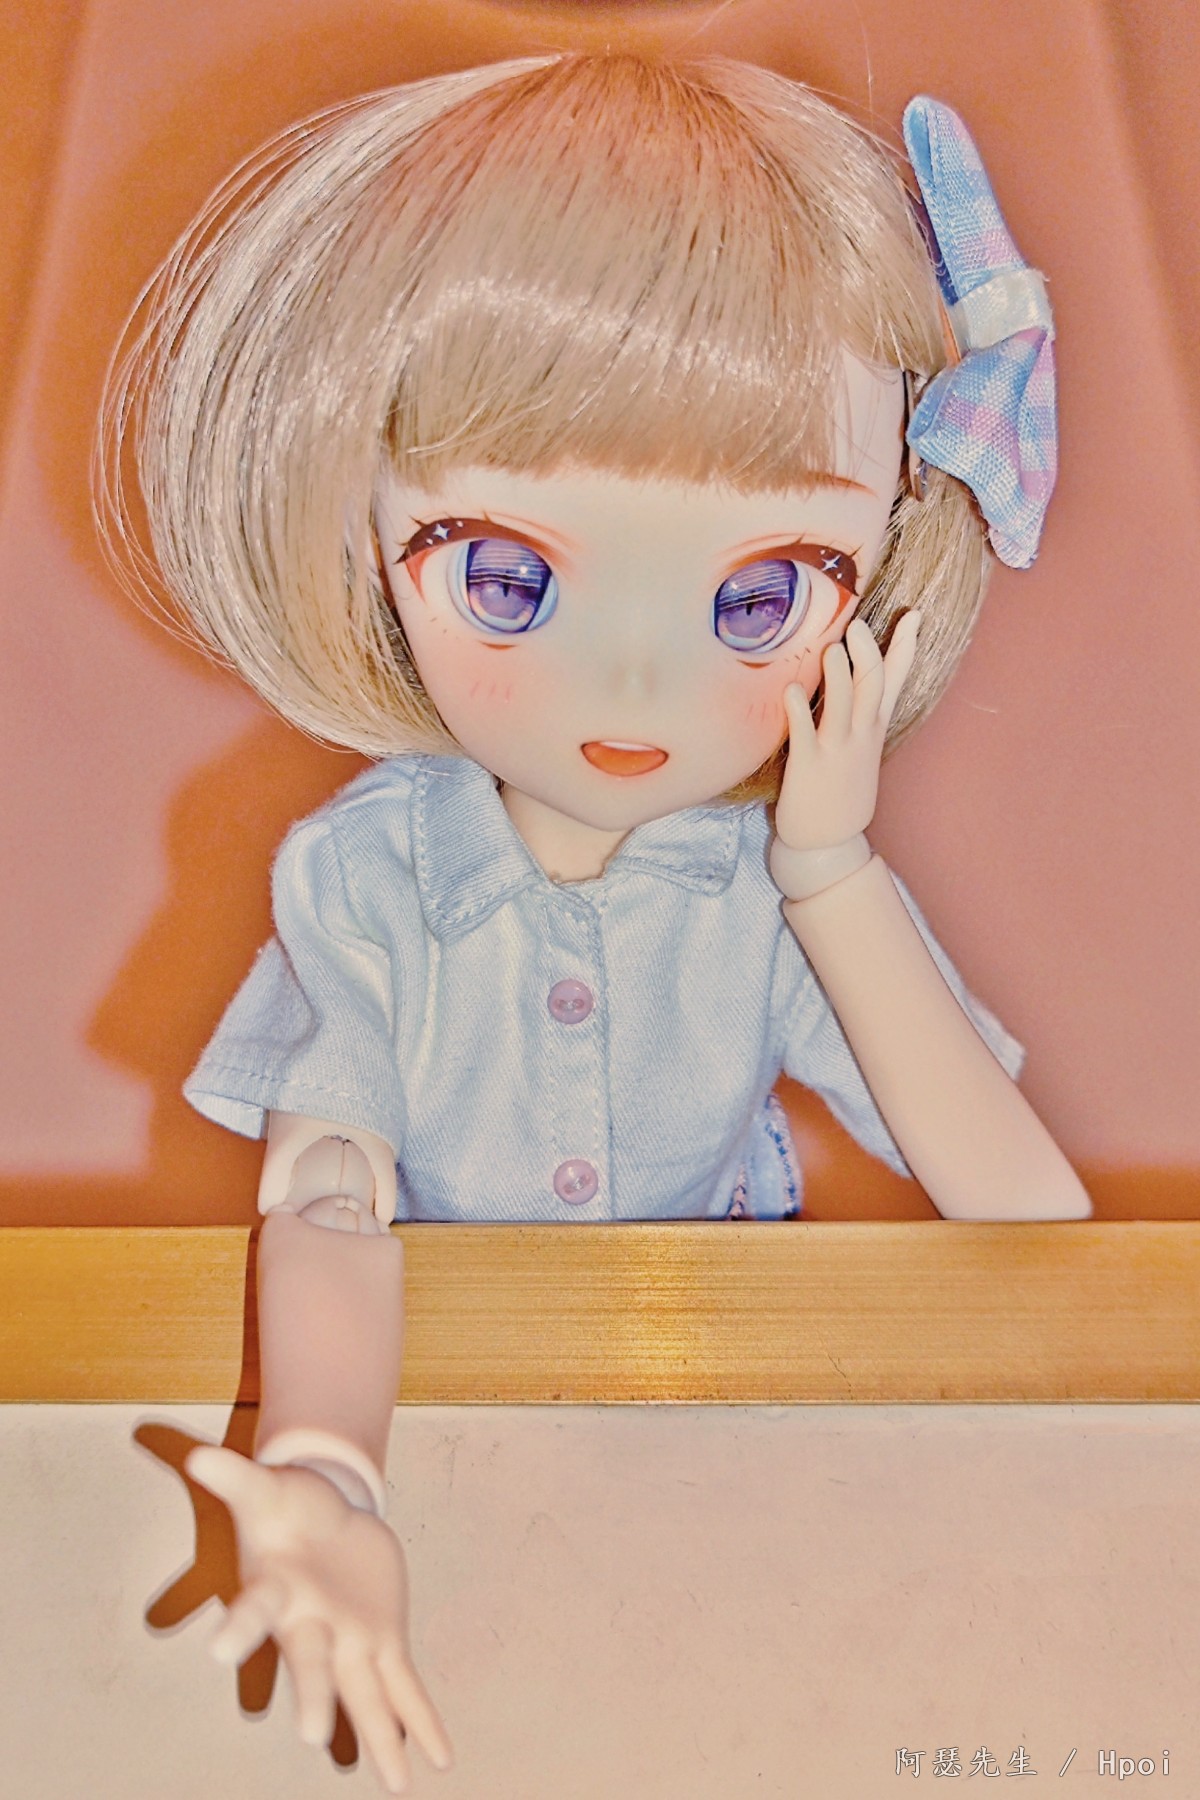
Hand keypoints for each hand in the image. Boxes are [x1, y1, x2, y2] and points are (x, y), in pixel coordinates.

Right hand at [186, 1444, 451, 1793]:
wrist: (321, 1520)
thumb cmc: (284, 1511)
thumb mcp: (263, 1489)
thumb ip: (234, 1477)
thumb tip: (198, 1453)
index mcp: (274, 1590)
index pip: (252, 1608)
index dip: (237, 1628)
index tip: (216, 1651)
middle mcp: (309, 1625)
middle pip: (308, 1661)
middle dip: (310, 1694)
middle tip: (308, 1734)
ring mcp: (347, 1639)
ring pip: (362, 1691)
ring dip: (378, 1735)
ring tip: (397, 1786)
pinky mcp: (382, 1640)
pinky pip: (403, 1687)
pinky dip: (420, 1721)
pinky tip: (440, 1758)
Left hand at [775, 613, 919, 852]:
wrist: (828, 844)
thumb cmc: (839, 792)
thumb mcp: (860, 751)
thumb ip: (859, 716)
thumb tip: (857, 683)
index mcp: (872, 728)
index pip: (895, 680)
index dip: (905, 648)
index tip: (915, 615)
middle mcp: (859, 735)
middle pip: (872, 686)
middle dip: (868, 654)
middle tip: (856, 624)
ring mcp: (835, 750)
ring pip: (843, 705)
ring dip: (839, 676)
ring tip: (832, 648)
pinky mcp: (808, 765)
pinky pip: (803, 733)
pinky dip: (798, 710)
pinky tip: (790, 689)